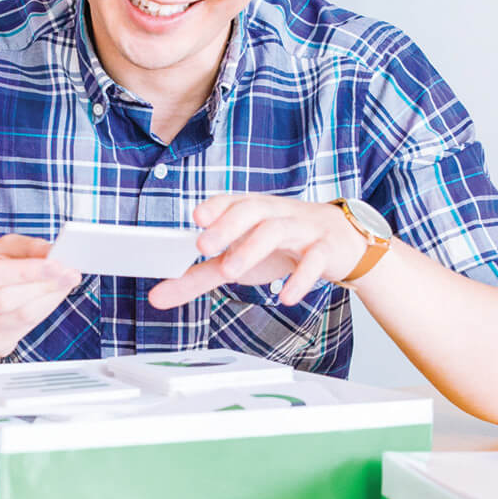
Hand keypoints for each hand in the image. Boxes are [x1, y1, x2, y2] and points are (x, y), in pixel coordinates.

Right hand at [0, 235, 82, 358]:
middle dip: (41, 285)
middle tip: (68, 274)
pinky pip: (23, 329)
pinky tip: (51, 298)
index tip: (55, 264)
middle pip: (2, 299)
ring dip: (47, 299)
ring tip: (65, 283)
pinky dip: (43, 311)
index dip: (25, 271)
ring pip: (16, 317)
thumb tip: (52, 252)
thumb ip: (25, 248)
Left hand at [147, 194, 365, 309]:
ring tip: (230, 272)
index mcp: (254, 211)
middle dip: (227, 225)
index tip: (195, 218)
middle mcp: (277, 214)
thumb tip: (155, 297)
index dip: (214, 207)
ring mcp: (303, 230)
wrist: (342, 243)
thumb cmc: (282, 247)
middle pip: (252, 209)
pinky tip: (285, 297)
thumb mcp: (239, 261)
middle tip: (203, 246)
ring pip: (279, 230)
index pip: (232, 201)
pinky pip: (315, 258)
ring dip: (252, 249)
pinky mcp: (327, 250)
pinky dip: (300, 278)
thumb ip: (199, 277)